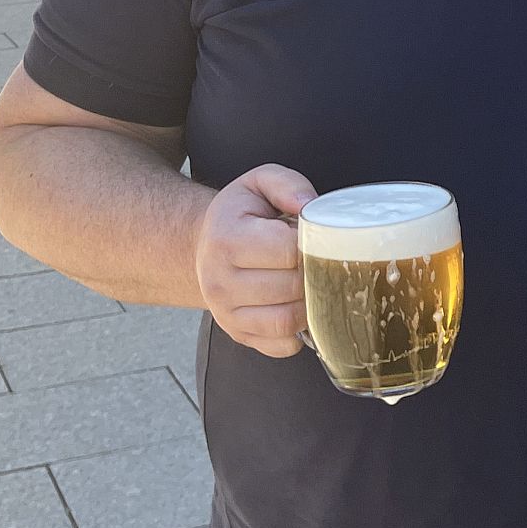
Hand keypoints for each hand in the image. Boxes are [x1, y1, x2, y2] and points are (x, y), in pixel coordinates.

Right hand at [193, 164, 318, 357]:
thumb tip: (312, 206)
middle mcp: (219, 281)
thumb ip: (288, 185)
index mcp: (227, 239)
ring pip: (288, 320)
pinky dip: (300, 331)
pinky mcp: (238, 335)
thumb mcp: (259, 183)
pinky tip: (300, 305)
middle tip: (321, 259)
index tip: (317, 236)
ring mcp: (226, 313)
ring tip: (313, 281)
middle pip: (291, 287)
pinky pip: (282, 345)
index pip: (287, 251)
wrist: (205, 246)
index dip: (313, 244)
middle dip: (315, 273)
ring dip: (311, 303)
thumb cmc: (241, 214)